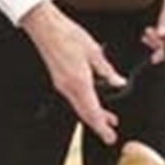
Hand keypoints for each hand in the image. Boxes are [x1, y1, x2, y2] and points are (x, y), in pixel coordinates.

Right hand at [20, 1, 124, 143]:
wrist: (45, 27)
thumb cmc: (67, 35)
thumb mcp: (94, 52)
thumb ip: (107, 70)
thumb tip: (119, 82)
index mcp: (79, 81)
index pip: (92, 110)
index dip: (101, 126)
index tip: (109, 136)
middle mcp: (68, 87)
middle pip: (85, 114)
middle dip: (98, 126)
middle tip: (109, 137)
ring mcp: (62, 84)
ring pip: (79, 107)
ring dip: (93, 115)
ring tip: (108, 120)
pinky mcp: (59, 80)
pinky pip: (74, 98)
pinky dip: (85, 105)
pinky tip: (94, 103)